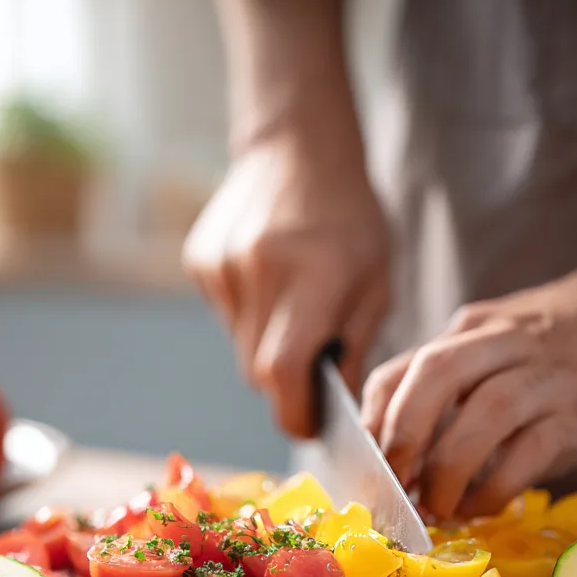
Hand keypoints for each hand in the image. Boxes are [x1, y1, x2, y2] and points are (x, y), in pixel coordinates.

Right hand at [183, 131, 389, 436]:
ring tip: (292, 304)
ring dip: (267, 346)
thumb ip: (355, 347)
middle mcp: (260, 269)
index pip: (284, 369)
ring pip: (239, 347)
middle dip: (286, 383)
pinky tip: (267, 281)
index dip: (293, 412)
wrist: (296, 148)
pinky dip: (248, 318)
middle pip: (259, 370)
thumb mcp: (376, 281)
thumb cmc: (350, 219)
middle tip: (312, 364)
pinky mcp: (201, 262)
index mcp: (314, 273)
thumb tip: (336, 409)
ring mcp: (222, 264)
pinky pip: (225, 318)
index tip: (309, 428)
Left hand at [361, 260, 576, 519]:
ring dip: (449, 470)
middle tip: (393, 488)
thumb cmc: (566, 334)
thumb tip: (409, 450)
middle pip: (433, 377)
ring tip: (437, 508)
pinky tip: (484, 507)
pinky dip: (498, 486)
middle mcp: (503, 343)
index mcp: (471, 329)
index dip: (373, 422)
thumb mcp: (500, 340)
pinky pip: (530, 451)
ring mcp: (547, 374)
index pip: (401, 369)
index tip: (367, 468)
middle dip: (402, 437)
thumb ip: (458, 381)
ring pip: (483, 414)